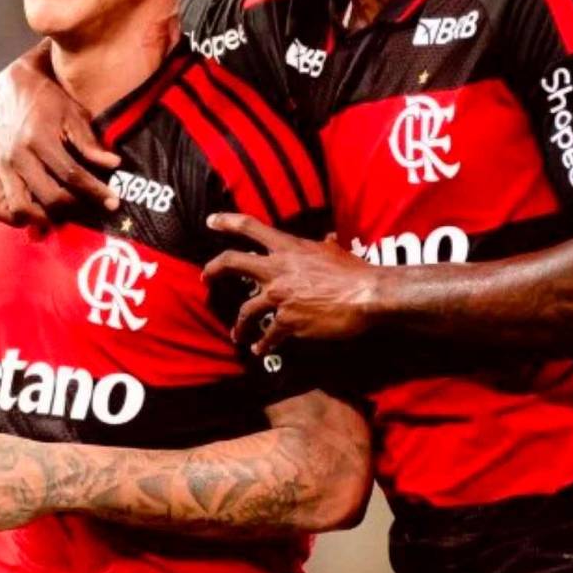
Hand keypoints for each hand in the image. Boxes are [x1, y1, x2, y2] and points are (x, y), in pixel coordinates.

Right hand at [0, 45, 121, 226]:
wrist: (13, 86)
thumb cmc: (47, 99)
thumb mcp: (73, 113)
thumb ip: (90, 142)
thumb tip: (113, 164)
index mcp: (39, 139)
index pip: (71, 176)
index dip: (95, 192)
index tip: (113, 202)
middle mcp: (17, 156)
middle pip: (49, 197)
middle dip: (75, 208)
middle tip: (91, 208)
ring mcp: (1, 167)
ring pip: (20, 209)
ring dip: (43, 218)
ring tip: (61, 214)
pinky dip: (14, 218)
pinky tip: (34, 214)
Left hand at [203, 213, 376, 354]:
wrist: (366, 295)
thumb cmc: (354, 271)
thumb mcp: (335, 250)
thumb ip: (324, 245)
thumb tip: (328, 238)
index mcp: (288, 247)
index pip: (250, 227)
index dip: (226, 222)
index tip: (211, 221)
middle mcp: (277, 269)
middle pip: (232, 263)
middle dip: (213, 270)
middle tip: (205, 277)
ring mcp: (279, 296)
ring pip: (245, 310)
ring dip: (239, 325)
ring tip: (236, 334)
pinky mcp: (288, 321)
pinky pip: (268, 335)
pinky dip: (263, 344)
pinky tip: (261, 350)